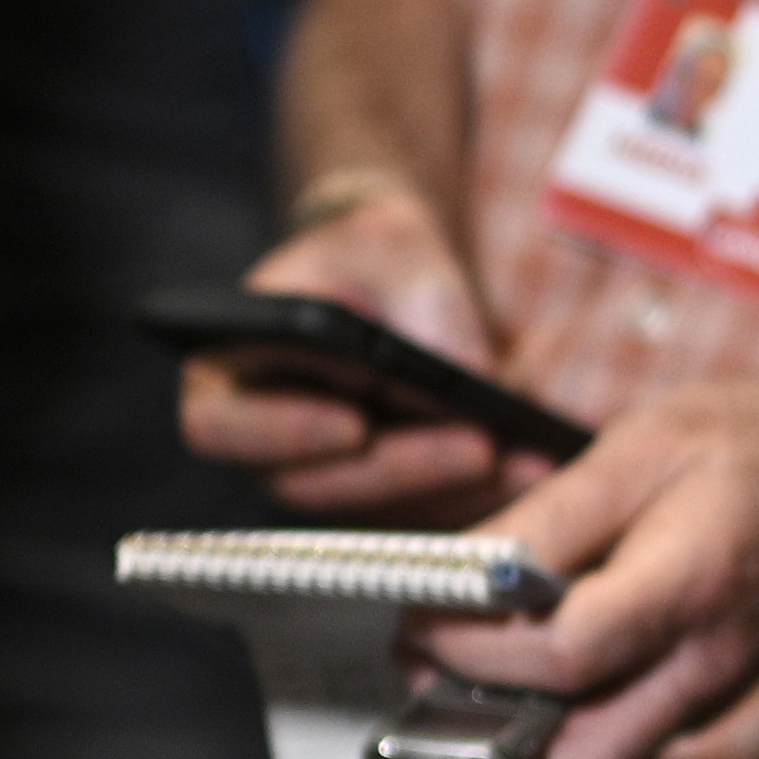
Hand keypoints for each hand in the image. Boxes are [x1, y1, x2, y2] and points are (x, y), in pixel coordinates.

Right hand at [178, 190, 519, 520]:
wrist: (401, 286)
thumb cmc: (370, 256)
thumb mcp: (388, 240)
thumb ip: (414, 291)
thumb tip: (462, 365)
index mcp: (228, 374)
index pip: (219, 427)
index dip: (278, 434)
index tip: (354, 422)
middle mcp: (267, 445)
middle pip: (312, 486)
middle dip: (401, 470)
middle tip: (477, 445)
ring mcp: (327, 481)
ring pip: (378, 516)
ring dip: (455, 493)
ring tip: (528, 460)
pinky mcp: (387, 503)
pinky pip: (427, 518)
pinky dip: (484, 497)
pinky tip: (539, 467)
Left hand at [416, 363, 758, 758]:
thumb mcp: (644, 443)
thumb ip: (547, 518)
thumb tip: (456, 571)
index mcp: (690, 588)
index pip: (560, 658)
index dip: (470, 647)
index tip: (418, 614)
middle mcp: (703, 665)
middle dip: (474, 751)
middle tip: (418, 687)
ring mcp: (710, 692)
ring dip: (508, 748)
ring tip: (449, 686)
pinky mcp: (708, 694)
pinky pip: (616, 738)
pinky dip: (551, 724)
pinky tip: (512, 669)